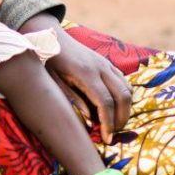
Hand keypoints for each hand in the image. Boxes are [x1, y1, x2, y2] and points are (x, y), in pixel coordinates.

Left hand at [36, 25, 132, 144]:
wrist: (49, 36)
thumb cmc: (47, 60)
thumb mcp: (53, 81)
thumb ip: (72, 99)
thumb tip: (90, 119)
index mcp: (85, 73)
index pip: (105, 102)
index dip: (109, 123)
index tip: (107, 139)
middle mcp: (100, 67)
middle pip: (122, 96)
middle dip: (121, 119)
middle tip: (113, 135)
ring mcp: (105, 64)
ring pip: (127, 89)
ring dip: (126, 109)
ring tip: (115, 124)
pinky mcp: (106, 63)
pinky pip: (124, 81)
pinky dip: (125, 97)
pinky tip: (116, 108)